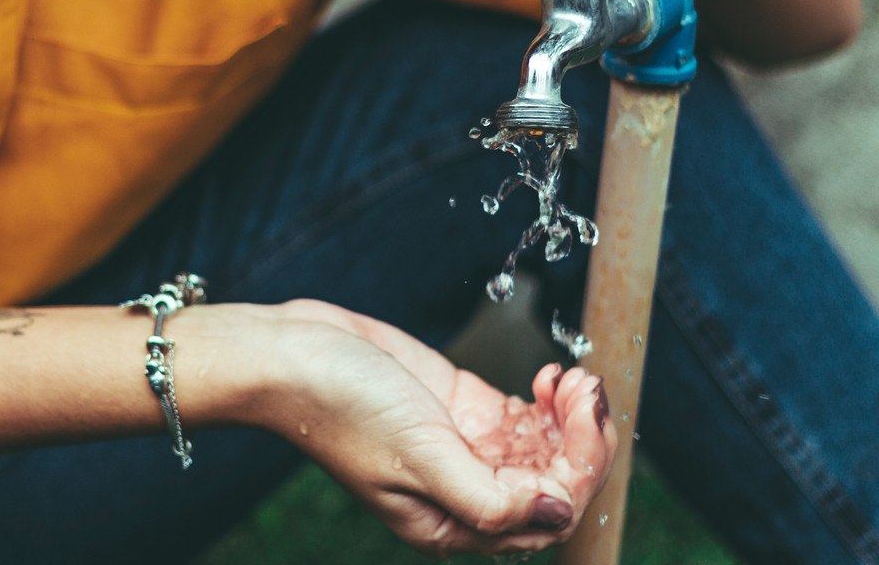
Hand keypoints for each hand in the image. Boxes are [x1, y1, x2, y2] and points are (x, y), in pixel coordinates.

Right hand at [261, 300, 614, 557]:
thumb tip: (560, 513)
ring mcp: (463, 447)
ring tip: (572, 378)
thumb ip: (490, 496)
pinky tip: (547, 376)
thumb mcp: (417, 456)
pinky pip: (523, 417)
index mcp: (449, 523)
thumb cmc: (338, 407)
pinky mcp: (459, 408)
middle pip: (553, 483)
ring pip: (544, 450)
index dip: (579, 471)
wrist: (291, 354)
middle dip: (582, 440)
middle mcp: (462, 491)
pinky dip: (546, 400)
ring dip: (569, 417)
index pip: (544, 517)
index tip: (585, 418)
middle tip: (588, 390)